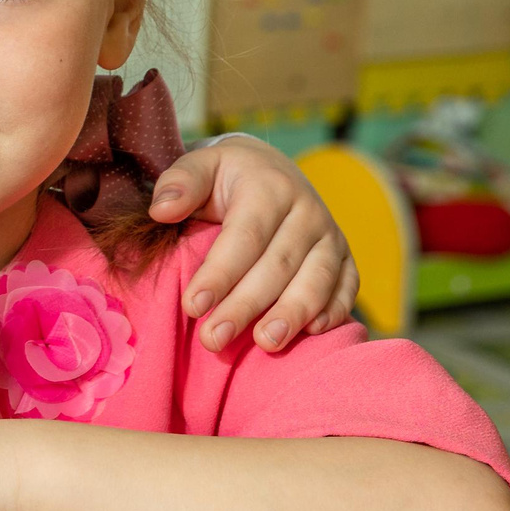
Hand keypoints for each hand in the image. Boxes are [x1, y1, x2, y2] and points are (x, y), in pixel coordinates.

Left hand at [150, 135, 355, 352]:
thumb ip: (179, 183)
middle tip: (213, 339)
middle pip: (278, 266)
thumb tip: (161, 210)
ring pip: (317, 279)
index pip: (244, 237)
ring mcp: (330, 234)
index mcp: (269, 187)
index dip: (219, 274)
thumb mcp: (197, 166)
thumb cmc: (222, 176)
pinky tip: (311, 332)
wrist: (268, 168)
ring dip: (292, 314)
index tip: (192, 306)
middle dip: (245, 306)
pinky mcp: (345, 255)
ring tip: (265, 344)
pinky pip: (348, 285)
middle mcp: (307, 211)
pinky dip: (335, 309)